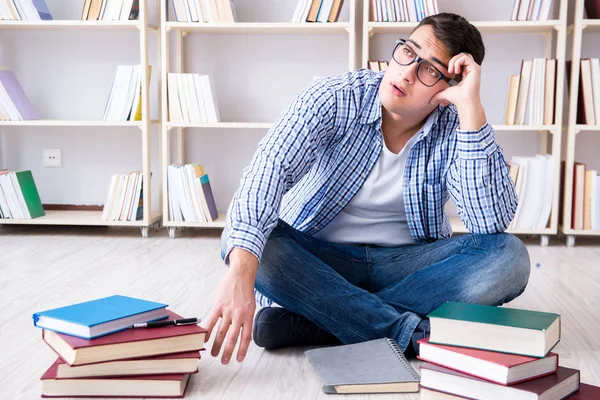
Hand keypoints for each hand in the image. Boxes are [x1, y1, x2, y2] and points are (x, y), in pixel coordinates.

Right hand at [202, 249, 257, 363]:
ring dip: (216, 345)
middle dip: (227, 352)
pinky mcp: (218, 305)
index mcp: (248, 316)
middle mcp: (239, 315)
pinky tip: (204, 339)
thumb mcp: (251, 306)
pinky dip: (207, 331)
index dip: (242, 350)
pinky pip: (211, 321)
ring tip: (213, 353)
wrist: (241, 275)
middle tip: (224, 361)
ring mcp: (228, 311)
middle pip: (232, 338)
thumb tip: (242, 333)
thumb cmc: (246, 290)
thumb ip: (246, 319)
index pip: (246, 337)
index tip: (238, 359)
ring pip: (221, 332)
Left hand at [430, 52, 481, 108]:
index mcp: (466, 72)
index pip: (461, 59)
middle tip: (449, 71)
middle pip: (462, 55)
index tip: (448, 72)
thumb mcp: (446, 93)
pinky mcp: (475, 68)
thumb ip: (439, 95)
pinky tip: (456, 71)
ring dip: (454, 61)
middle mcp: (471, 69)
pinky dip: (458, 62)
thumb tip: (431, 101)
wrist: (464, 102)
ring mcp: (474, 68)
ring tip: (452, 71)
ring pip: (463, 55)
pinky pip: (465, 58)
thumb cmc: (458, 98)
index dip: (453, 62)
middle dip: (453, 60)